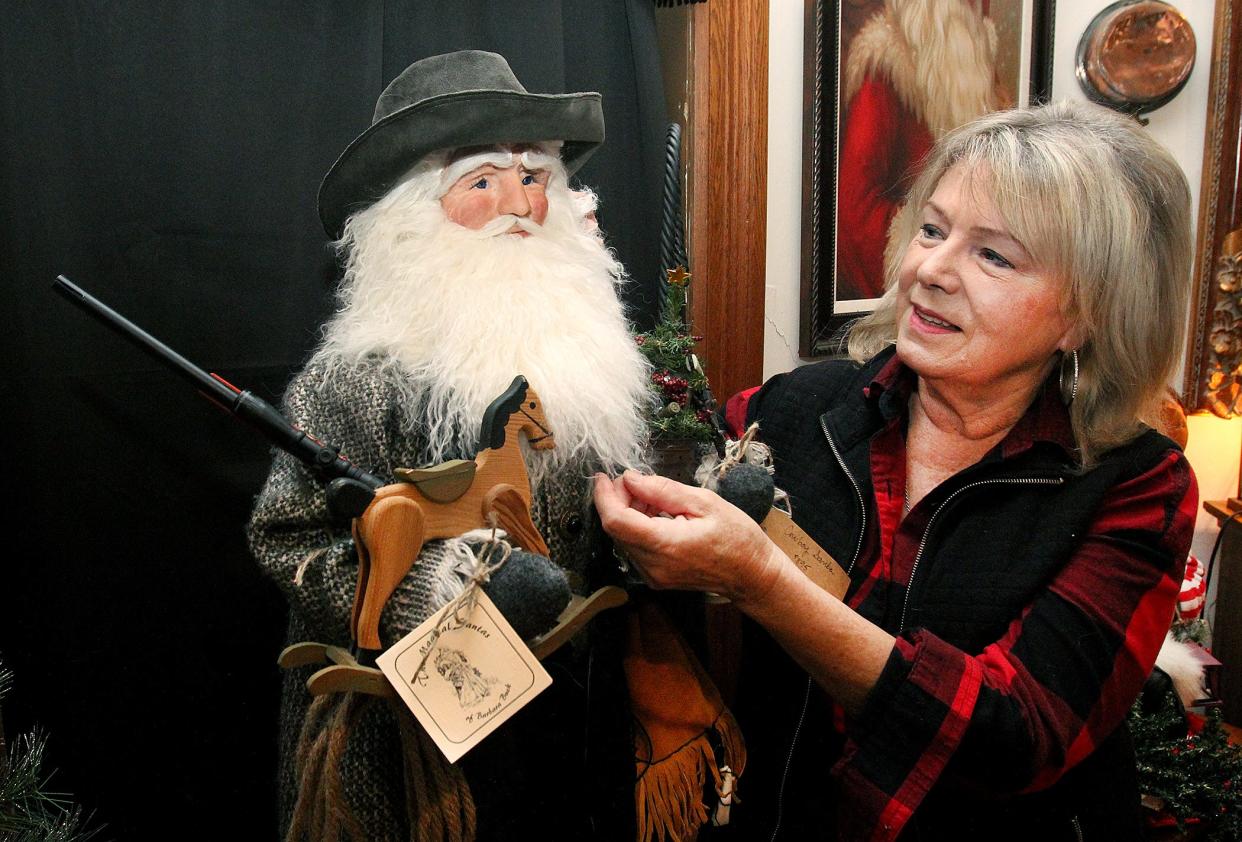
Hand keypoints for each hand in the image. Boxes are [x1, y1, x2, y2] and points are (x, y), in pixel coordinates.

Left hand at [593, 470, 782, 606]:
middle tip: (636, 481)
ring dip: (628, 513)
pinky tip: (657, 514)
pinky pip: (635, 548)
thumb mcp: (704, 502)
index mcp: (667, 545)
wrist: (752, 574)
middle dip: (618, 500)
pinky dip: (638, 526)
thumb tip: (631, 479)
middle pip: (616, 529)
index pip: (616, 521)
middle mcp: (654, 566)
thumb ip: (663, 490)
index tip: (604, 477)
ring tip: (654, 498)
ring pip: (623, 538)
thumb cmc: (737, 538)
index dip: (604, 496)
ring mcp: (653, 576)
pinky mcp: (655, 578)